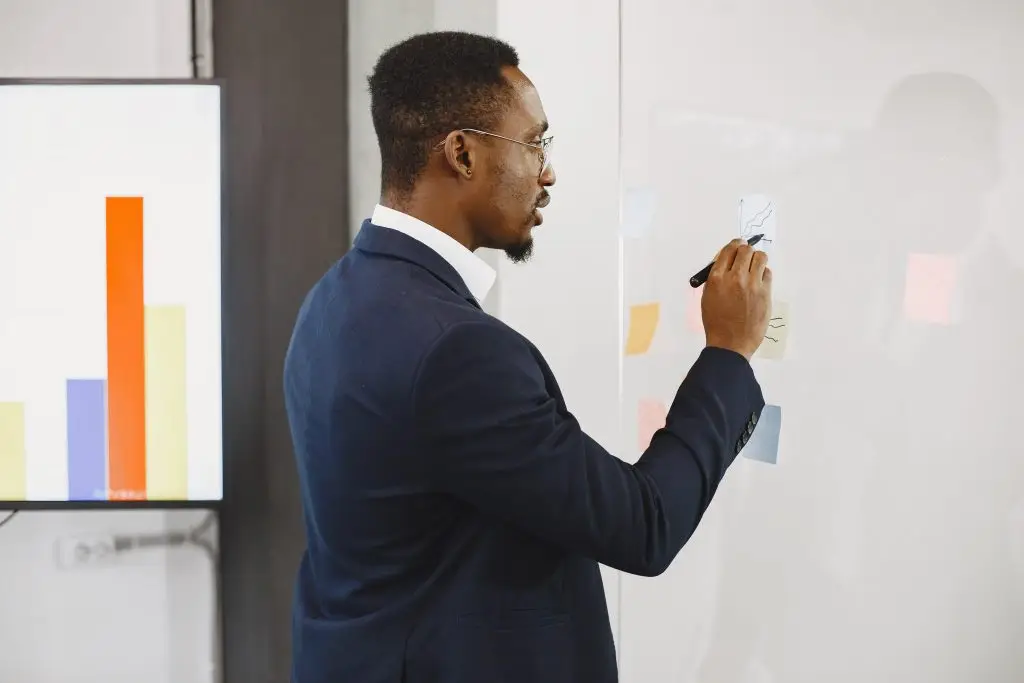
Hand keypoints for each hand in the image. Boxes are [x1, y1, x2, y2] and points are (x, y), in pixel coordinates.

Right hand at [700, 238, 771, 359]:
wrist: (730, 343)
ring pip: (760, 257)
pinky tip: (758, 282)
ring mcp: (752, 285)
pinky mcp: (765, 293)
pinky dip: (763, 274)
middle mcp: (735, 278)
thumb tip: (727, 262)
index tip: (737, 246)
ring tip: (754, 267)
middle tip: (745, 255)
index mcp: (716, 278)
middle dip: (745, 250)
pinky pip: (767, 273)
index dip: (734, 245)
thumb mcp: (708, 297)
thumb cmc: (716, 322)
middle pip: (745, 250)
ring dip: (756, 259)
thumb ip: (717, 278)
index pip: (728, 250)